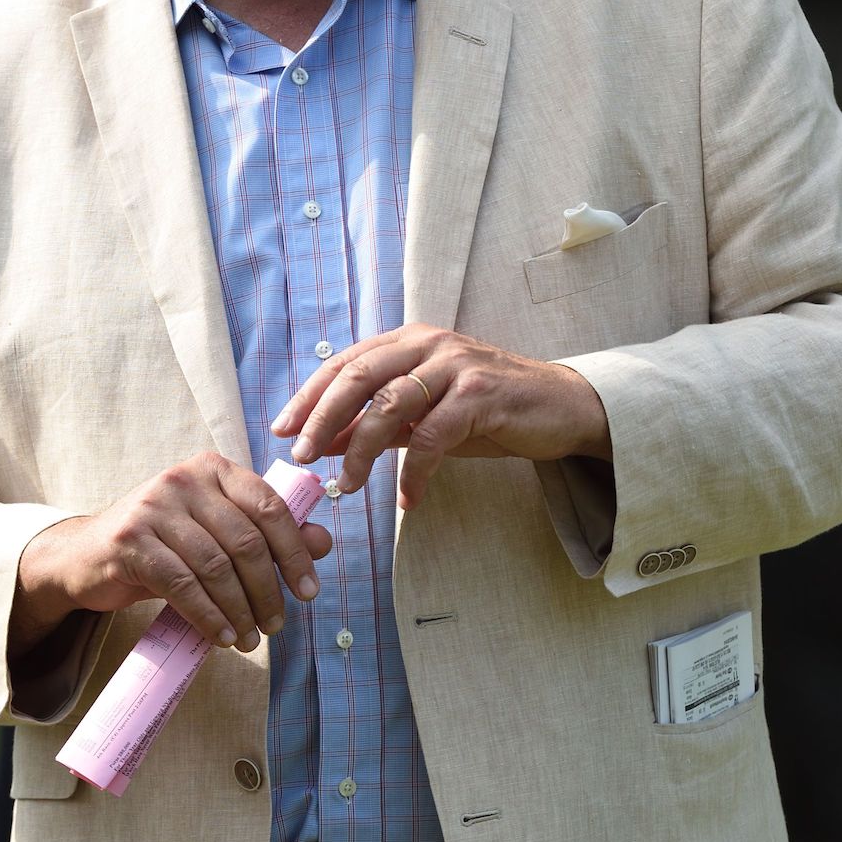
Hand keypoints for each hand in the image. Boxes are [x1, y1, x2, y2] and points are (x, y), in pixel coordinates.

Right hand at [11, 453, 331, 659]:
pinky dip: (207, 615)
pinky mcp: (130, 540)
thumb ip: (266, 534)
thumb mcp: (214, 532)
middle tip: (276, 624)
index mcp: (213, 468)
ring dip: (239, 610)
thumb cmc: (162, 543)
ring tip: (249, 638)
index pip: (268, 505)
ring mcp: (154, 506)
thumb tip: (321, 544)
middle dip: (267, 589)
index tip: (308, 590)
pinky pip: (182, 584)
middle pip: (244, 539)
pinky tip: (220, 637)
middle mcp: (184, 479)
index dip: (294, 550)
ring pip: (215, 565)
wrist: (86, 556)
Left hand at [270, 323, 611, 508]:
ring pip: (391, 404)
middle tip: (299, 456)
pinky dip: (415, 470)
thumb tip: (320, 443)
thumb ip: (376, 425)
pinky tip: (407, 499)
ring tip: (347, 486)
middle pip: (358, 376)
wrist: (560, 407)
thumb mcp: (424, 416)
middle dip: (322, 417)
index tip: (280, 429)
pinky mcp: (482, 394)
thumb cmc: (487, 410)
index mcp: (409, 342)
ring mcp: (456, 366)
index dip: (309, 396)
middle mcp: (428, 344)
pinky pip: (435, 435)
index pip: (345, 364)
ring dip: (362, 449)